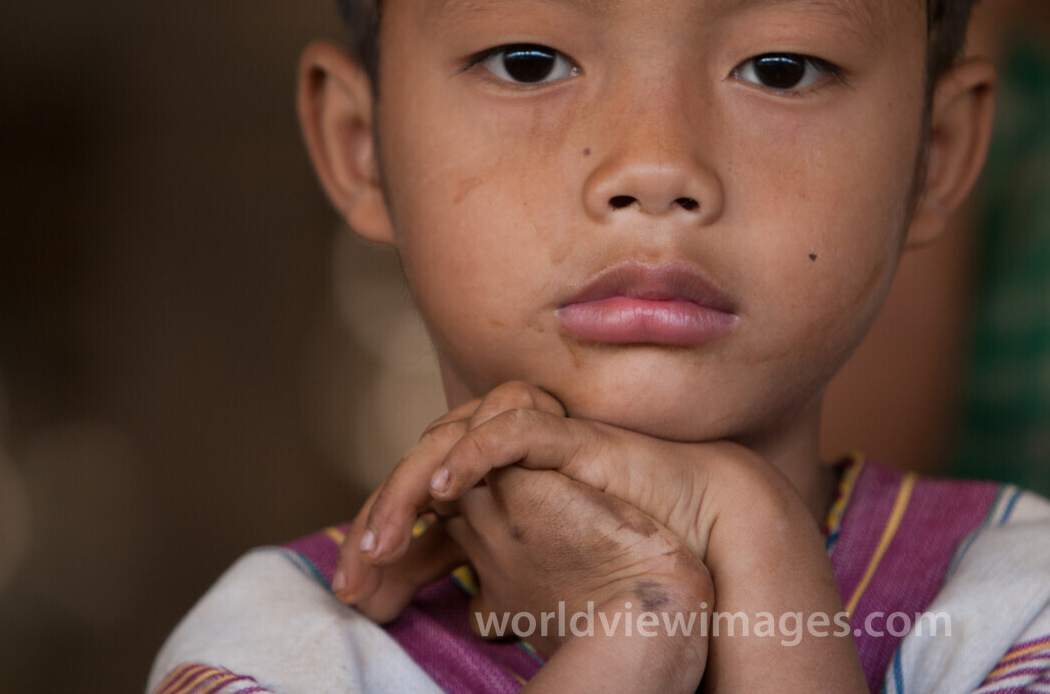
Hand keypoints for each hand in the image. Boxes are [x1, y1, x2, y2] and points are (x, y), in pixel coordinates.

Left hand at [348, 383, 864, 691]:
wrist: (698, 536)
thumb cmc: (629, 558)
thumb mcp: (544, 587)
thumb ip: (505, 590)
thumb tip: (474, 619)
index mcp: (499, 493)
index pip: (420, 507)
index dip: (382, 546)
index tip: (355, 597)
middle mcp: (509, 463)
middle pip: (419, 472)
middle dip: (377, 523)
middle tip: (351, 580)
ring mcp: (538, 446)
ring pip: (448, 441)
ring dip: (405, 489)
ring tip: (379, 544)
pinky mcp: (572, 438)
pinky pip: (511, 431)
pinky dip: (474, 452)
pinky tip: (444, 488)